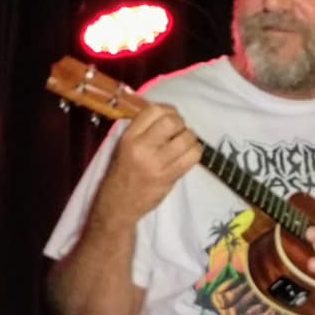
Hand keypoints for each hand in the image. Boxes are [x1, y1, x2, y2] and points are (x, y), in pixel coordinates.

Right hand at [97, 103, 201, 223]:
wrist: (118, 203)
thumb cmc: (123, 171)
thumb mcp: (124, 144)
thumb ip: (143, 128)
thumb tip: (168, 113)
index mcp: (130, 136)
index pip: (155, 110)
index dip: (169, 110)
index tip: (171, 117)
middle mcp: (142, 147)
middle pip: (172, 121)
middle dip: (181, 123)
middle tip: (179, 131)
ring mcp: (156, 163)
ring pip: (186, 139)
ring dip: (191, 138)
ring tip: (184, 143)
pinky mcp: (168, 177)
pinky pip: (192, 157)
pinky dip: (195, 152)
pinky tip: (188, 154)